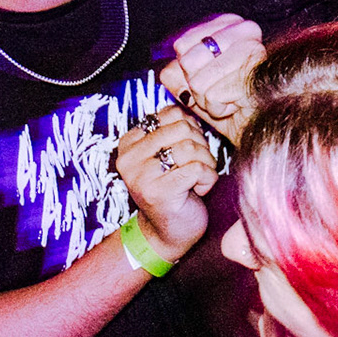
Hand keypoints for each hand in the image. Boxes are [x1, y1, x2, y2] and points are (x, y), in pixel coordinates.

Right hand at [114, 105, 217, 263]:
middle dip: (200, 146)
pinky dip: (208, 179)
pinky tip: (197, 191)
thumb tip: (189, 103)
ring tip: (196, 179)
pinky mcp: (159, 192)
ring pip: (191, 147)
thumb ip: (172, 128)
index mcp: (129, 142)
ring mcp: (141, 176)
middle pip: (183, 128)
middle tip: (195, 167)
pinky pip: (199, 169)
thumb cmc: (175, 187)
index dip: (190, 129)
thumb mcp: (167, 153)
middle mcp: (129, 158)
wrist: (169, 233)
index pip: (171, 113)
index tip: (185, 152)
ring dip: (205, 164)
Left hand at [159, 14, 265, 144]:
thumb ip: (176, 73)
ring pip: (197, 81)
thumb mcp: (194, 84)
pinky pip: (211, 97)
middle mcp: (246, 29)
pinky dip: (219, 109)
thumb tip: (170, 71)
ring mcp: (253, 50)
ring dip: (207, 101)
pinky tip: (237, 105)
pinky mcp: (253, 74)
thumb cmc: (229, 101)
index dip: (186, 70)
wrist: (262, 126)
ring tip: (229, 98)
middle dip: (196, 86)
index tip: (209, 76)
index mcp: (230, 23)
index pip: (182, 44)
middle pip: (188, 61)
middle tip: (219, 90)